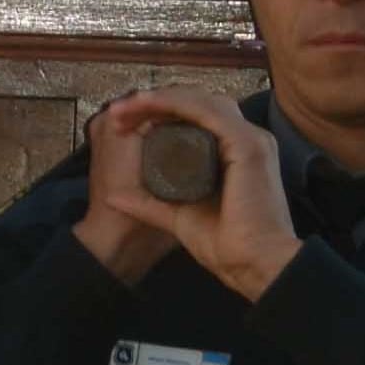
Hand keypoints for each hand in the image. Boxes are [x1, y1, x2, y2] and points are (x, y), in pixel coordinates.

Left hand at [78, 89, 294, 299]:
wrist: (251, 266)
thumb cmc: (224, 247)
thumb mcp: (176, 216)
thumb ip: (150, 204)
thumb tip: (114, 196)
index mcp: (236, 153)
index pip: (196, 118)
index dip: (158, 114)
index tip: (123, 125)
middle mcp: (246, 140)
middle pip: (196, 103)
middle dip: (153, 103)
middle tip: (117, 115)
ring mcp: (250, 139)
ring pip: (198, 101)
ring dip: (158, 99)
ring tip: (125, 108)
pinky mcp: (248, 143)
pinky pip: (206, 111)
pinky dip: (174, 104)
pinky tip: (147, 105)